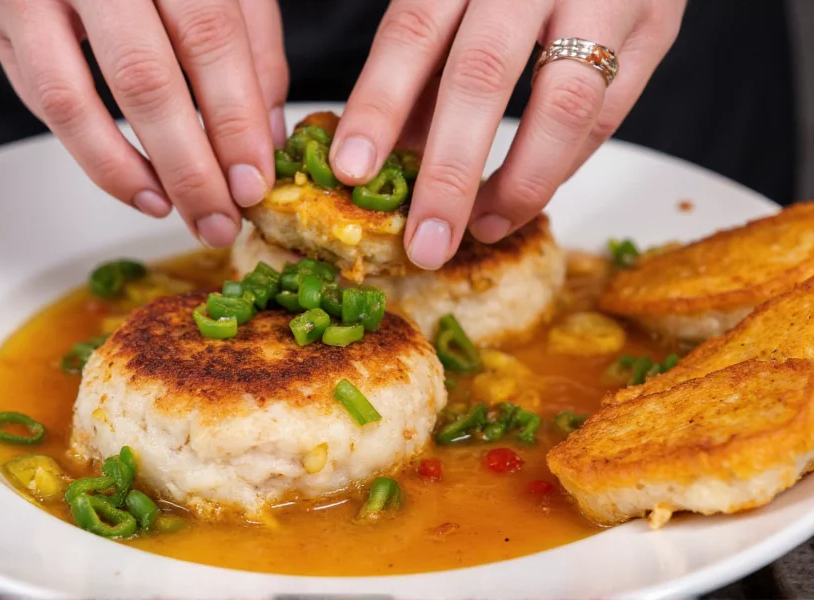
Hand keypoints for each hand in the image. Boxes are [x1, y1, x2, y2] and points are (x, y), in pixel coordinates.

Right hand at [0, 0, 288, 247]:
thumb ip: (252, 45)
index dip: (234, 119)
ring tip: (176, 210)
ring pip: (72, 101)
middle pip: (145, 79)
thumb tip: (265, 137)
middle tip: (219, 220)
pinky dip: (91, 155)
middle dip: (190, 167)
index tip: (254, 183)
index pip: (208, 38)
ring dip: (130, 173)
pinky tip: (139, 185)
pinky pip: (40, 100)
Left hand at [332, 0, 685, 268]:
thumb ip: (426, 67)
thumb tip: (389, 156)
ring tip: (480, 228)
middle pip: (482, 75)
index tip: (353, 170)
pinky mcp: (655, 27)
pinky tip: (525, 196)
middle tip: (425, 243)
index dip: (379, 103)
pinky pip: (607, 115)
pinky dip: (562, 166)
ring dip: (518, 184)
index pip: (414, 31)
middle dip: (449, 171)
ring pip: (563, 106)